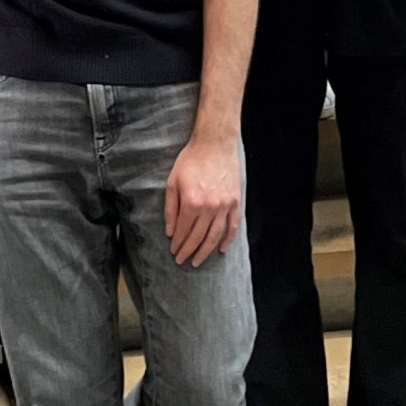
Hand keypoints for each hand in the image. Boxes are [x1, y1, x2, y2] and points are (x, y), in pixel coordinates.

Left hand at [164, 132, 242, 265]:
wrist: (214, 144)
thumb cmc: (191, 160)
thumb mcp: (173, 182)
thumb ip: (170, 209)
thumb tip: (170, 231)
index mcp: (191, 202)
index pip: (183, 231)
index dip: (178, 244)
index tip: (173, 252)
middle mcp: (209, 208)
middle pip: (198, 237)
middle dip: (188, 251)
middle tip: (182, 261)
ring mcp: (224, 206)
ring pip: (215, 236)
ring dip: (205, 251)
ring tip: (198, 261)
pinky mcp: (235, 202)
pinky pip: (233, 226)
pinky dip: (228, 239)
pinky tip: (221, 249)